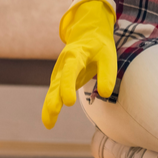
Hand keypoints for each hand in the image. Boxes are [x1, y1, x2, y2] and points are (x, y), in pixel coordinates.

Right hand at [41, 0, 116, 128]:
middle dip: (54, 98)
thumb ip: (107, 73)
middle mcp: (64, 64)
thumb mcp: (108, 55)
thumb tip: (105, 94)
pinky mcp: (61, 80)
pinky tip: (49, 121)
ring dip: (49, 106)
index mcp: (76, 54)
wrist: (88, 34)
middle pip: (57, 82)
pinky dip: (50, 106)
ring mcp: (60, 72)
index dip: (67, 86)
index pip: (70, 71)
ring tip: (48, 123)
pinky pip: (54, 93)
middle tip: (53, 112)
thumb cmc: (99, 46)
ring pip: (53, 90)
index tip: (68, 102)